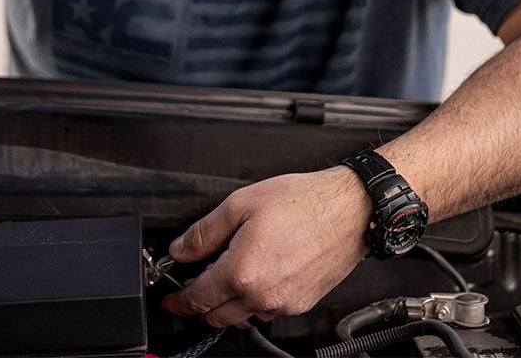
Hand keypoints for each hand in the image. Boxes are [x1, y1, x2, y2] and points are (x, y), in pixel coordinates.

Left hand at [161, 167, 370, 326]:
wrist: (350, 210)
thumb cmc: (304, 203)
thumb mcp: (241, 204)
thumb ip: (204, 232)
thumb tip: (181, 249)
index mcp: (242, 272)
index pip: (197, 298)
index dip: (178, 301)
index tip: (170, 300)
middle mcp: (262, 296)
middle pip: (216, 316)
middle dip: (198, 306)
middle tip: (191, 289)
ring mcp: (284, 304)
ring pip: (242, 317)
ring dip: (226, 304)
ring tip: (225, 276)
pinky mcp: (301, 303)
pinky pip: (267, 311)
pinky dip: (252, 301)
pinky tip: (254, 276)